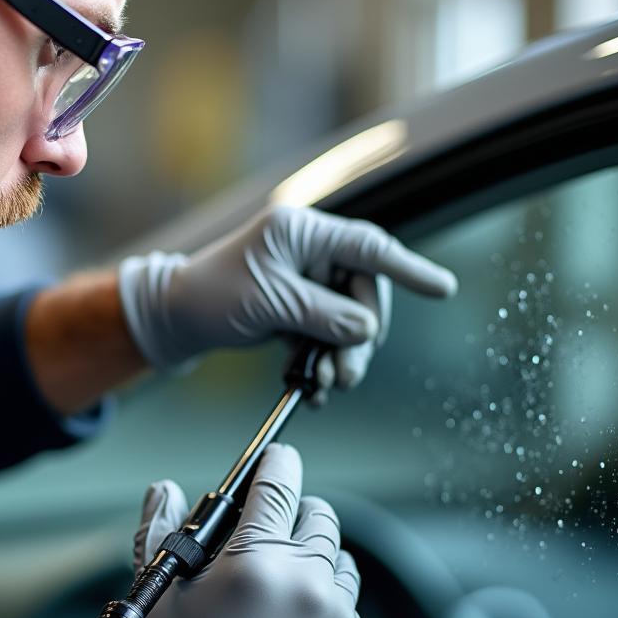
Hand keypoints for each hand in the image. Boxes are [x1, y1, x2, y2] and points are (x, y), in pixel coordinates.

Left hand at [118, 204, 456, 388]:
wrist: (174, 317)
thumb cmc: (212, 297)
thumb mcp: (272, 306)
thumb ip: (324, 315)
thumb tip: (368, 329)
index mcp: (301, 232)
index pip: (367, 246)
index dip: (408, 268)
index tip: (443, 290)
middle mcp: (307, 249)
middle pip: (363, 290)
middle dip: (359, 336)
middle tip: (345, 376)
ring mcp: (302, 276)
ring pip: (347, 316)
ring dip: (341, 354)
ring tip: (325, 385)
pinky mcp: (295, 302)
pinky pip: (326, 328)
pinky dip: (323, 355)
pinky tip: (312, 383)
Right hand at [131, 444, 369, 617]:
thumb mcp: (159, 593)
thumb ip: (159, 530)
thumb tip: (164, 488)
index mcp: (254, 561)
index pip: (279, 483)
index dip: (277, 462)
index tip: (277, 456)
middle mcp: (304, 583)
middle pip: (318, 514)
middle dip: (294, 512)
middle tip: (269, 532)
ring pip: (340, 558)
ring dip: (315, 557)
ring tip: (283, 581)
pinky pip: (350, 607)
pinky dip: (327, 604)